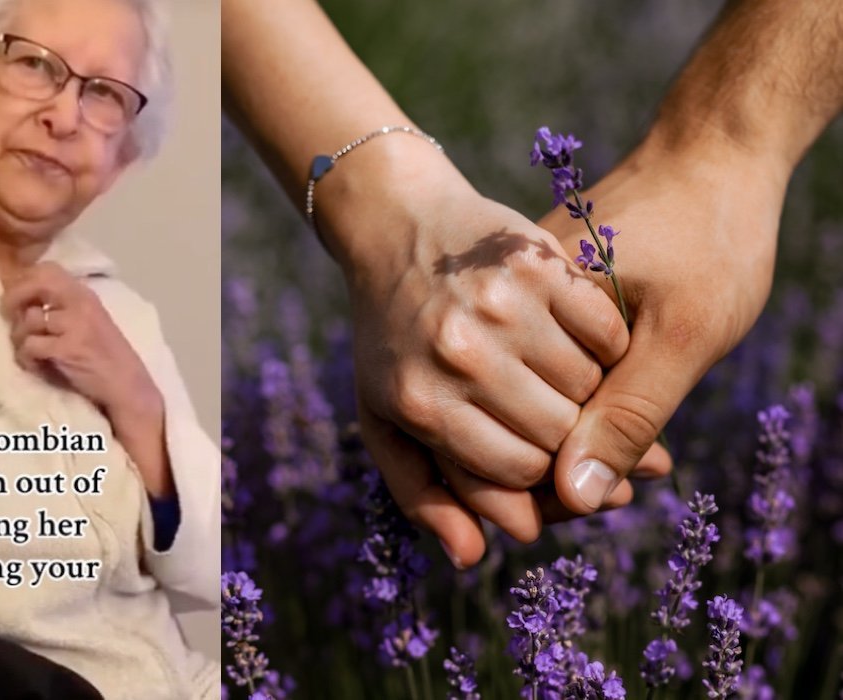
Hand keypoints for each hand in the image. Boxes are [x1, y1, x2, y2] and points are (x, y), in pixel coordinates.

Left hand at [1, 262, 163, 429]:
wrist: (127, 385)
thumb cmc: (105, 357)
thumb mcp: (89, 321)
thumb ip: (63, 307)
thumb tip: (23, 301)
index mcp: (84, 294)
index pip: (48, 269)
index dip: (25, 279)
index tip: (18, 297)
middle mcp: (80, 303)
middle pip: (37, 282)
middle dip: (15, 297)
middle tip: (7, 314)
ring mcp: (75, 324)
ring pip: (29, 319)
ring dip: (20, 337)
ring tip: (29, 352)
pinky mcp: (67, 348)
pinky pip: (30, 345)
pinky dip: (27, 358)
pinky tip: (36, 366)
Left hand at [316, 139, 634, 565]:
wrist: (400, 230)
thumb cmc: (393, 340)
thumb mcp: (387, 420)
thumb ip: (425, 495)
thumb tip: (472, 558)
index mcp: (419, 401)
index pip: (514, 475)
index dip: (536, 479)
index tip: (539, 460)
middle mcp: (459, 354)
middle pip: (557, 436)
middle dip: (568, 441)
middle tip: (564, 423)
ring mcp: (501, 306)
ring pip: (589, 389)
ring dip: (592, 396)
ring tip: (566, 383)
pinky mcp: (539, 263)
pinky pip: (606, 334)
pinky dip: (609, 348)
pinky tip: (583, 342)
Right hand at [537, 134, 784, 513]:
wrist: (707, 153)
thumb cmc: (709, 235)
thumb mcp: (685, 335)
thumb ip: (626, 415)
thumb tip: (575, 497)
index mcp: (516, 309)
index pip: (508, 433)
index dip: (559, 486)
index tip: (617, 498)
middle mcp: (494, 311)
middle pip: (501, 429)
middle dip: (562, 473)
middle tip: (631, 482)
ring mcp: (505, 305)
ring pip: (510, 414)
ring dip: (563, 446)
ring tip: (629, 458)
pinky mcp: (524, 301)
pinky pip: (527, 380)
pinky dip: (567, 409)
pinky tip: (607, 417)